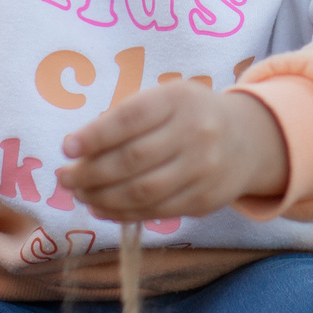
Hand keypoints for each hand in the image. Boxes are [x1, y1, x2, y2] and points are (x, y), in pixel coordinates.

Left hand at [56, 84, 288, 221]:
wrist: (248, 140)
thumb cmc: (190, 115)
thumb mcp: (166, 99)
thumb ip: (128, 118)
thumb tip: (79, 149)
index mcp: (178, 99)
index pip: (130, 119)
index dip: (95, 136)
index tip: (67, 148)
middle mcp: (194, 133)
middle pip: (132, 160)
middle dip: (90, 172)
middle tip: (65, 178)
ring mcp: (202, 170)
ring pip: (142, 192)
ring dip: (102, 197)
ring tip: (80, 194)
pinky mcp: (204, 200)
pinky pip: (156, 212)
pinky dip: (122, 213)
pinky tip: (102, 208)